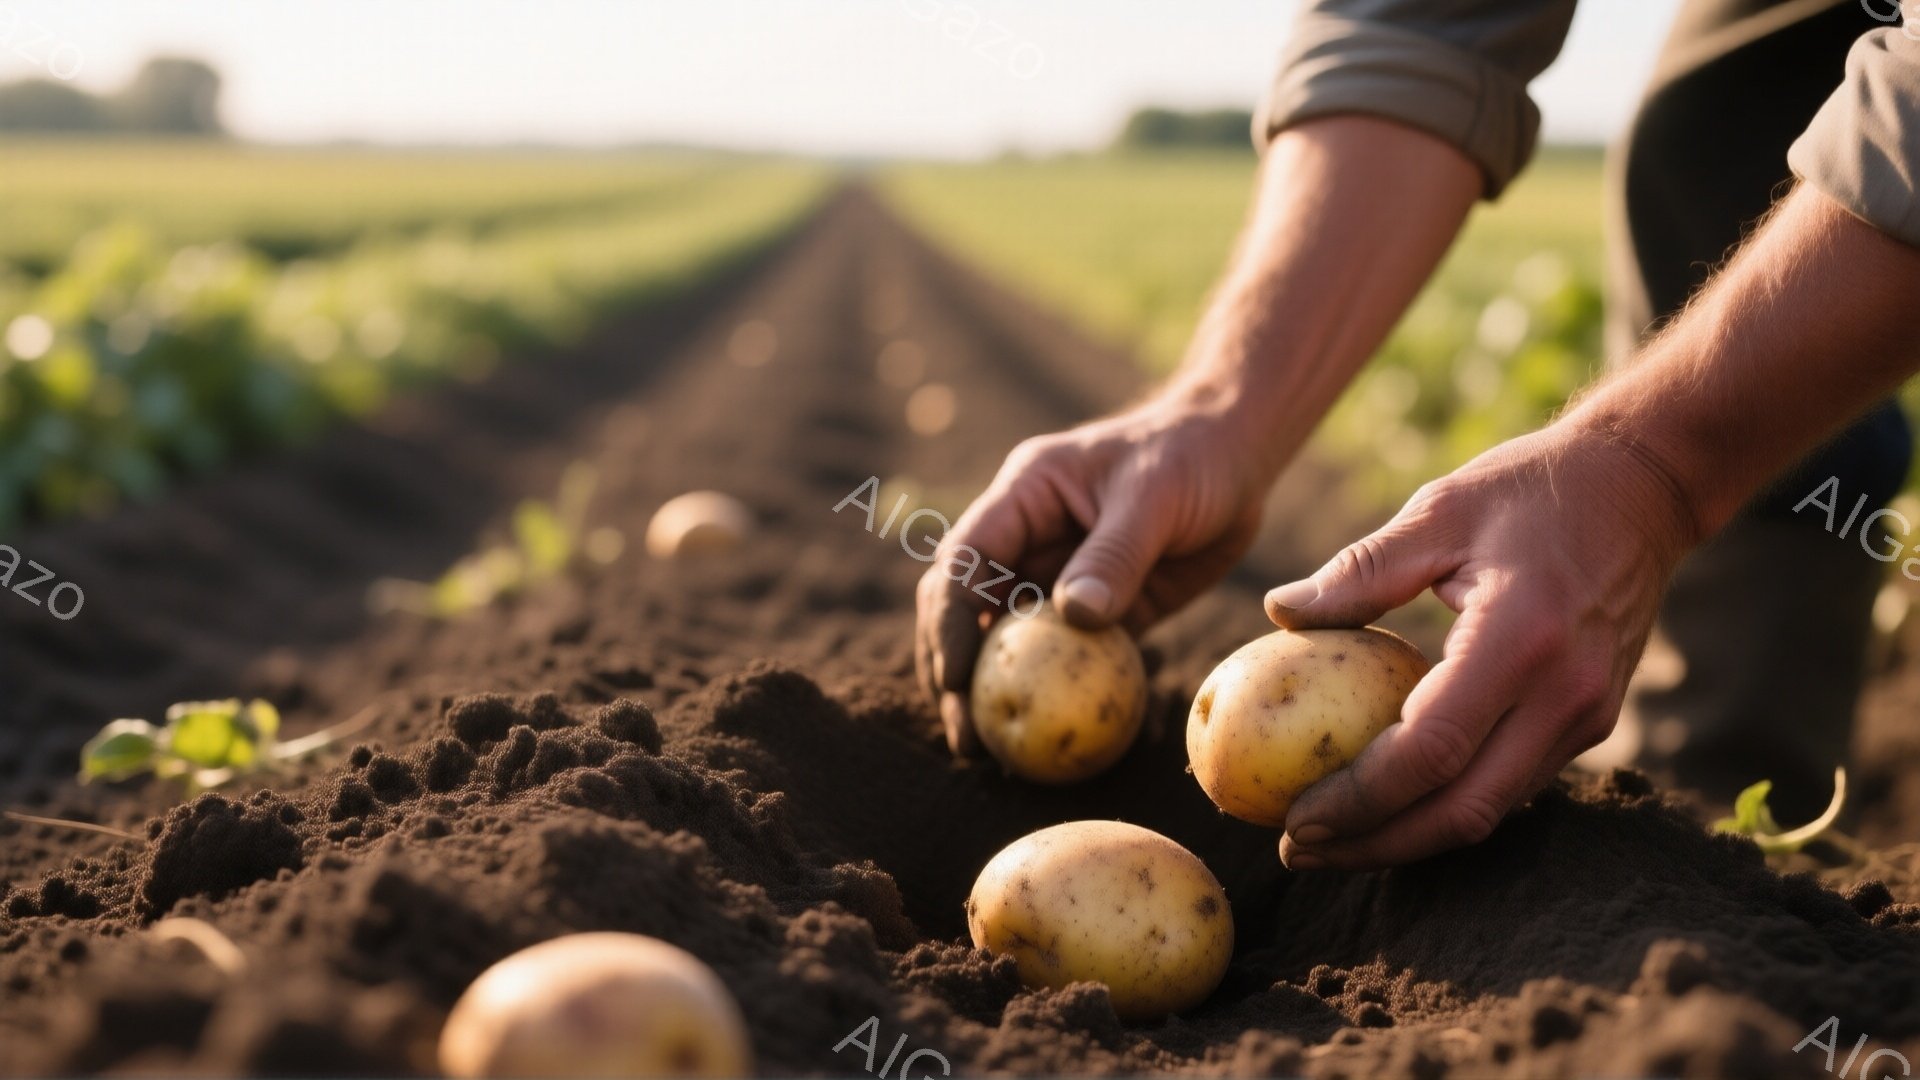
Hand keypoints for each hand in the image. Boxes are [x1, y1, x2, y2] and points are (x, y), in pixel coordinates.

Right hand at [916, 400, 1271, 754]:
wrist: (1236, 459)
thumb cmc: (1190, 458)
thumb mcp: (1154, 496)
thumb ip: (1115, 553)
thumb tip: (1076, 618)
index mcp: (1024, 497)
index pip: (965, 560)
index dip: (950, 619)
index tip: (954, 676)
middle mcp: (1028, 539)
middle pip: (967, 607)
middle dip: (953, 670)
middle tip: (965, 736)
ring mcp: (1058, 576)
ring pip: (1008, 640)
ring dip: (994, 691)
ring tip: (988, 751)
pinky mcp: (1097, 609)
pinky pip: (1066, 657)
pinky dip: (1053, 695)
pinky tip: (1047, 739)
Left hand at [1268, 420, 1699, 869]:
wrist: (1642, 489)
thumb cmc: (1529, 488)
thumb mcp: (1438, 512)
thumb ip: (1359, 571)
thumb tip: (1277, 613)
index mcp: (1521, 639)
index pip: (1430, 751)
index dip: (1358, 797)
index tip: (1295, 817)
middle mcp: (1564, 694)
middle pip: (1461, 809)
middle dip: (1375, 844)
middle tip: (1300, 851)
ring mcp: (1586, 716)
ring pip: (1489, 811)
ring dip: (1408, 837)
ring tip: (1331, 839)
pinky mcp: (1590, 723)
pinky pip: (1509, 785)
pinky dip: (1445, 805)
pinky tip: (1389, 803)